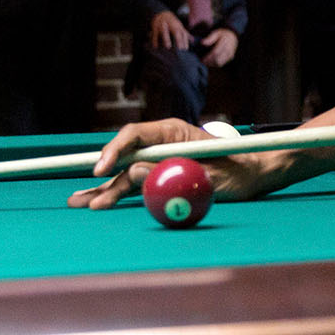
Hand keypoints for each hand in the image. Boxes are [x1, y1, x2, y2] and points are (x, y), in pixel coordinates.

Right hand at [67, 118, 283, 209]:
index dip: (115, 152)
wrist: (256, 175)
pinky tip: (96, 202)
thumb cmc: (241, 170)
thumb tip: (136, 174)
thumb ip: (174, 174)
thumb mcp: (211, 176)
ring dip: (104, 190)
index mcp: (174, 132)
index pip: (135, 135)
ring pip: (127, 175)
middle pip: (126, 158)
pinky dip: (118, 196)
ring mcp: (161, 161)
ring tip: (78, 203)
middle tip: (81, 196)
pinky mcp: (162, 177)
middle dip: (102, 176)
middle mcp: (163, 143)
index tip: (102, 169)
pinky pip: (136, 186)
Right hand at [146, 10, 192, 51]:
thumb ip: (185, 33)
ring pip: (164, 31)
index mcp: (178, 25)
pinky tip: (156, 46)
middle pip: (175, 31)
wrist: (162, 13)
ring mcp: (163, 24)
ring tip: (168, 47)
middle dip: (178, 39)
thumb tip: (193, 40)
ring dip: (166, 39)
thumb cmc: (172, 22)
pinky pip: (155, 33)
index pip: (183, 33)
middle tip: (180, 49)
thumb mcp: (179, 26)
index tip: (185, 49)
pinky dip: (155, 40)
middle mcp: (171, 24)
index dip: (184, 41)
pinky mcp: (155, 26)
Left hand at [198, 26, 238, 69]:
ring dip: (211, 64)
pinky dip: (215, 64)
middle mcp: (228, 49)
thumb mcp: (216, 33)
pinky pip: (221, 64)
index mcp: (224, 42)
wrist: (233, 36)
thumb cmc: (223, 35)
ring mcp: (230, 54)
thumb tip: (202, 43)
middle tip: (202, 61)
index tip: (202, 59)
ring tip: (205, 62)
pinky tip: (210, 62)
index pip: (215, 52)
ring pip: (219, 63)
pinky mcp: (230, 58)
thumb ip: (210, 38)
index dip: (208, 57)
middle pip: (217, 60)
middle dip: (209, 62)